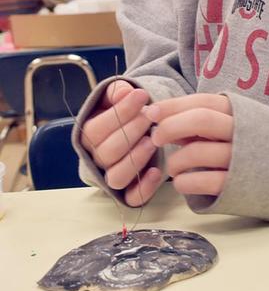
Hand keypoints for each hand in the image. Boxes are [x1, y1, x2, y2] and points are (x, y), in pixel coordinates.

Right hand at [81, 80, 161, 206]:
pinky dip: (144, 188)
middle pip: (107, 153)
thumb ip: (118, 92)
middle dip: (131, 133)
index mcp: (88, 136)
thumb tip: (124, 93)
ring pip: (117, 177)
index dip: (120, 112)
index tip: (141, 95)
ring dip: (135, 160)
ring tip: (152, 142)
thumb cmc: (123, 111)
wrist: (135, 127)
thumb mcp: (117, 97)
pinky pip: (133, 198)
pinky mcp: (130, 191)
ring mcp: (112, 176)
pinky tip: (157, 171)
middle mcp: (96, 159)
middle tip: (150, 116)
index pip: (96, 129)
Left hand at [143, 93, 232, 197]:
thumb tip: (163, 119)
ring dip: (175, 160)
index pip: (202, 102)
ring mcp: (241, 160)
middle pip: (201, 120)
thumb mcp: (233, 123)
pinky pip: (202, 182)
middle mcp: (241, 132)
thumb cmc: (251, 143)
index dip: (174, 105)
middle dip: (171, 126)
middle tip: (156, 137)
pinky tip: (182, 182)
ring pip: (197, 153)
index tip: (152, 112)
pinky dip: (183, 182)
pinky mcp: (238, 187)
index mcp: (238, 112)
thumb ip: (203, 120)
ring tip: (173, 166)